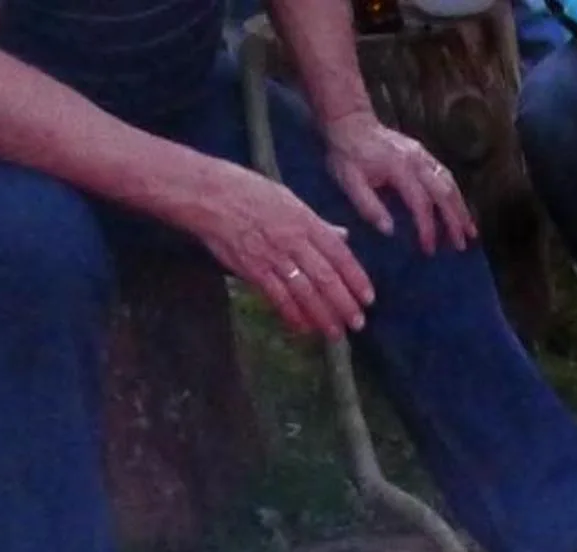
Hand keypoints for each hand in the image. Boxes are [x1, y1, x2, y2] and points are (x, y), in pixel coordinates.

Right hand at [186, 162, 373, 335]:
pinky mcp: (253, 268)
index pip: (338, 253)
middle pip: (326, 276)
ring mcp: (273, 254)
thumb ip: (317, 223)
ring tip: (336, 334)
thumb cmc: (247, 192)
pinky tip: (304, 328)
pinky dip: (293, 314)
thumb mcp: (288, 199)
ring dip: (323, 315)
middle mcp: (292, 238)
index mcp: (304, 219)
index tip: (369, 298)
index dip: (356, 278)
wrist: (207, 193)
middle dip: (344, 303)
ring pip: (305, 291)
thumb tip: (344, 236)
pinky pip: (278, 297)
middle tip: (358, 324)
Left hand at [322, 112, 475, 254]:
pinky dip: (456, 195)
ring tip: (470, 232)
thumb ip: (368, 206)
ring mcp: (422, 155)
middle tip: (461, 246)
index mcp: (399, 169)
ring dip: (462, 209)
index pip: (420, 203)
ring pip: (449, 183)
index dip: (427, 229)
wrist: (350, 120)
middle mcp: (416, 160)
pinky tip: (460, 209)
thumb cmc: (346, 153)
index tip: (429, 250)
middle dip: (454, 222)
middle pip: (444, 194)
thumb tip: (390, 231)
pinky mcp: (423, 154)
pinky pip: (445, 175)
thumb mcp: (348, 180)